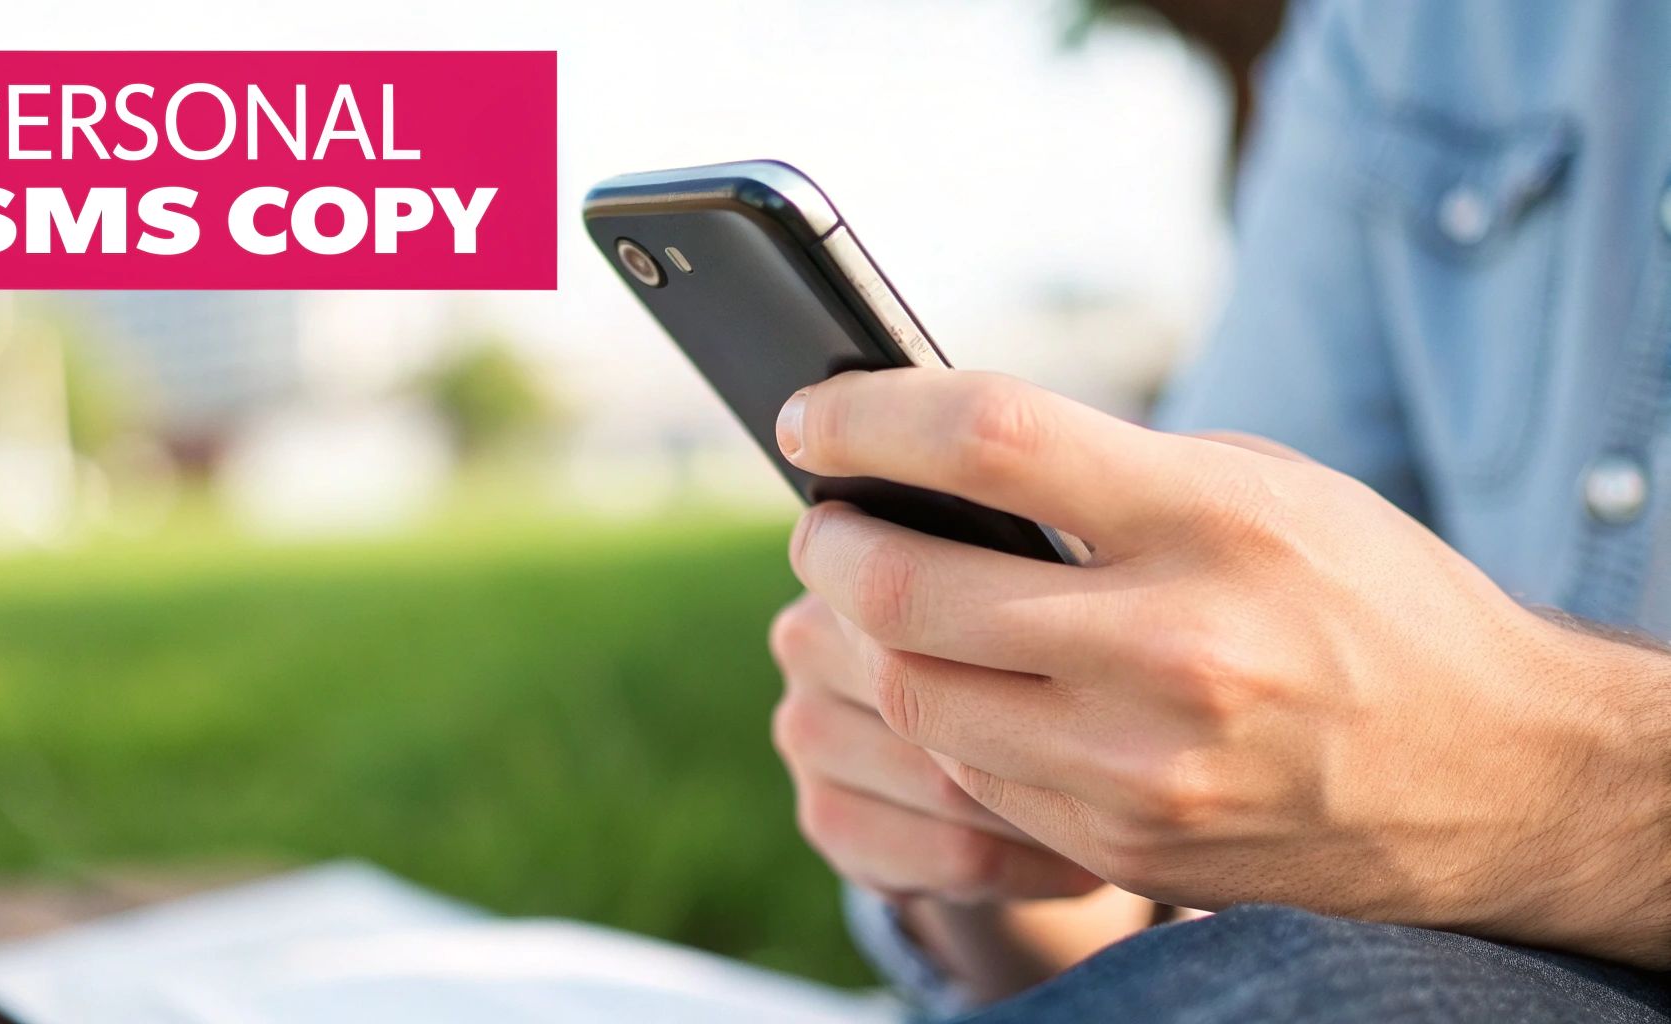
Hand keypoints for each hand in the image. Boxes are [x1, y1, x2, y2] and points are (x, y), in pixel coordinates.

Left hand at [775, 368, 1670, 966]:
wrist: (1490, 767)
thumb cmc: (1366, 595)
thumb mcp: (1255, 487)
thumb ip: (1100, 472)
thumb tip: (928, 459)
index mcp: (1213, 519)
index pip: (989, 440)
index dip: (868, 418)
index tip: (808, 415)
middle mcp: (1175, 647)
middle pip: (911, 590)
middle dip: (832, 547)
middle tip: (825, 524)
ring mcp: (1145, 767)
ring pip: (918, 698)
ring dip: (864, 640)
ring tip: (873, 599)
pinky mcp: (1128, 845)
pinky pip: (972, 776)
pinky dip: (941, 718)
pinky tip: (953, 679)